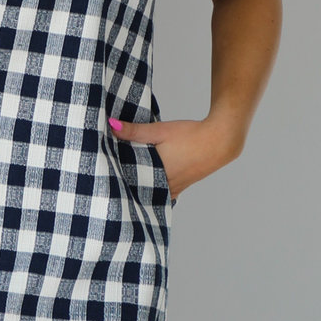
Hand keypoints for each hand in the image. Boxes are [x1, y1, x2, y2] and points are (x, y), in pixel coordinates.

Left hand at [108, 111, 246, 203]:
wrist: (219, 141)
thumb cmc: (190, 135)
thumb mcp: (160, 130)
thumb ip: (134, 130)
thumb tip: (111, 126)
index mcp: (155, 174)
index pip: (126, 180)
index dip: (113, 177)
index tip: (101, 175)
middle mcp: (163, 186)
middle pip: (136, 189)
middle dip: (123, 185)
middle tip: (106, 183)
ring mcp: (172, 189)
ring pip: (148, 194)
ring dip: (137, 190)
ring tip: (121, 186)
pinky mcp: (180, 188)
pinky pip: (160, 194)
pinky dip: (151, 192)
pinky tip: (143, 189)